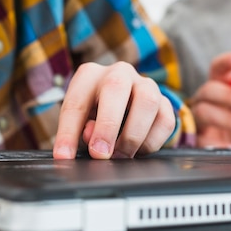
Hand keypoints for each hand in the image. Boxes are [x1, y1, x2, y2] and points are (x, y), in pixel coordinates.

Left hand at [53, 62, 175, 158]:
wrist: (122, 105)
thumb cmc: (94, 114)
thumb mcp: (79, 121)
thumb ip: (80, 133)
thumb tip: (94, 147)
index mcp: (90, 75)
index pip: (76, 101)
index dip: (68, 132)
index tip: (64, 156)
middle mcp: (119, 73)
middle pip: (115, 88)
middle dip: (107, 126)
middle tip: (100, 154)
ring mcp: (145, 85)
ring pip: (147, 103)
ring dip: (132, 136)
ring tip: (120, 156)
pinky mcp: (165, 102)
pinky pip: (165, 121)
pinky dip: (151, 142)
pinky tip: (138, 150)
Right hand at [189, 52, 230, 147]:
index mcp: (221, 89)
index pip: (218, 70)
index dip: (227, 62)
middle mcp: (206, 101)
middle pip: (209, 88)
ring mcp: (197, 119)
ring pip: (203, 109)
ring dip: (228, 118)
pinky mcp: (193, 138)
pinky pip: (198, 132)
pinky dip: (216, 136)